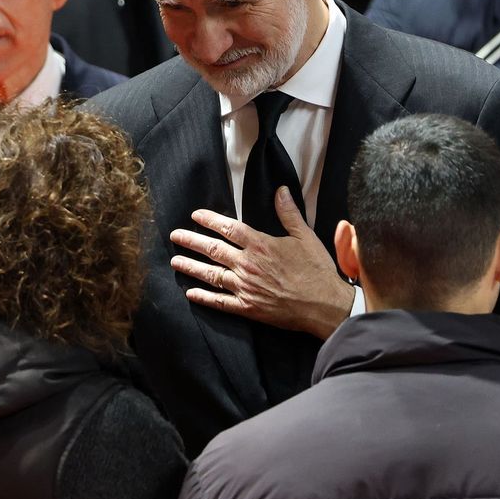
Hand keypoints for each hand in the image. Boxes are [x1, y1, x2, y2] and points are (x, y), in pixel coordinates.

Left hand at [172, 186, 353, 337]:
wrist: (324, 305)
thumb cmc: (317, 271)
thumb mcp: (306, 237)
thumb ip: (289, 213)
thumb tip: (280, 190)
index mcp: (261, 245)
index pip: (229, 228)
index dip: (210, 220)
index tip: (196, 215)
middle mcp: (248, 265)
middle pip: (213, 249)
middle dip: (191, 241)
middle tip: (175, 235)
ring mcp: (245, 287)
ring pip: (211, 275)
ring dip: (191, 267)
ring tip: (175, 261)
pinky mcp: (248, 308)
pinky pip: (220, 302)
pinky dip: (204, 297)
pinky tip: (191, 293)